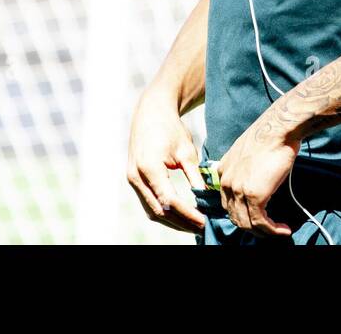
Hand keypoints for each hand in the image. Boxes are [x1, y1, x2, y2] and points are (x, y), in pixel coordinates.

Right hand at [127, 90, 206, 232]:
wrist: (151, 113)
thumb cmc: (171, 128)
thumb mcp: (186, 150)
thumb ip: (195, 176)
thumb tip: (207, 198)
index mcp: (149, 167)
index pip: (169, 200)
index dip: (187, 213)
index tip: (205, 220)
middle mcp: (136, 177)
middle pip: (159, 210)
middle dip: (182, 222)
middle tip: (203, 227)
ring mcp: (133, 180)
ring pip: (152, 211)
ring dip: (173, 222)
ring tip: (194, 226)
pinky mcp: (134, 181)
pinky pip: (149, 204)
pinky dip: (165, 213)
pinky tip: (181, 217)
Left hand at [215, 119, 299, 236]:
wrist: (278, 129)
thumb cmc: (269, 137)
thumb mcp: (248, 152)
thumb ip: (245, 168)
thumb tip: (256, 181)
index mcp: (223, 172)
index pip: (228, 202)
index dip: (243, 213)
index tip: (259, 217)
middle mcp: (226, 183)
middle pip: (235, 216)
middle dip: (252, 226)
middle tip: (270, 228)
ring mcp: (238, 190)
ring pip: (246, 223)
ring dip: (264, 231)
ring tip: (279, 230)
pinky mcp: (254, 196)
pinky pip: (260, 222)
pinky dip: (272, 230)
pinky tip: (283, 229)